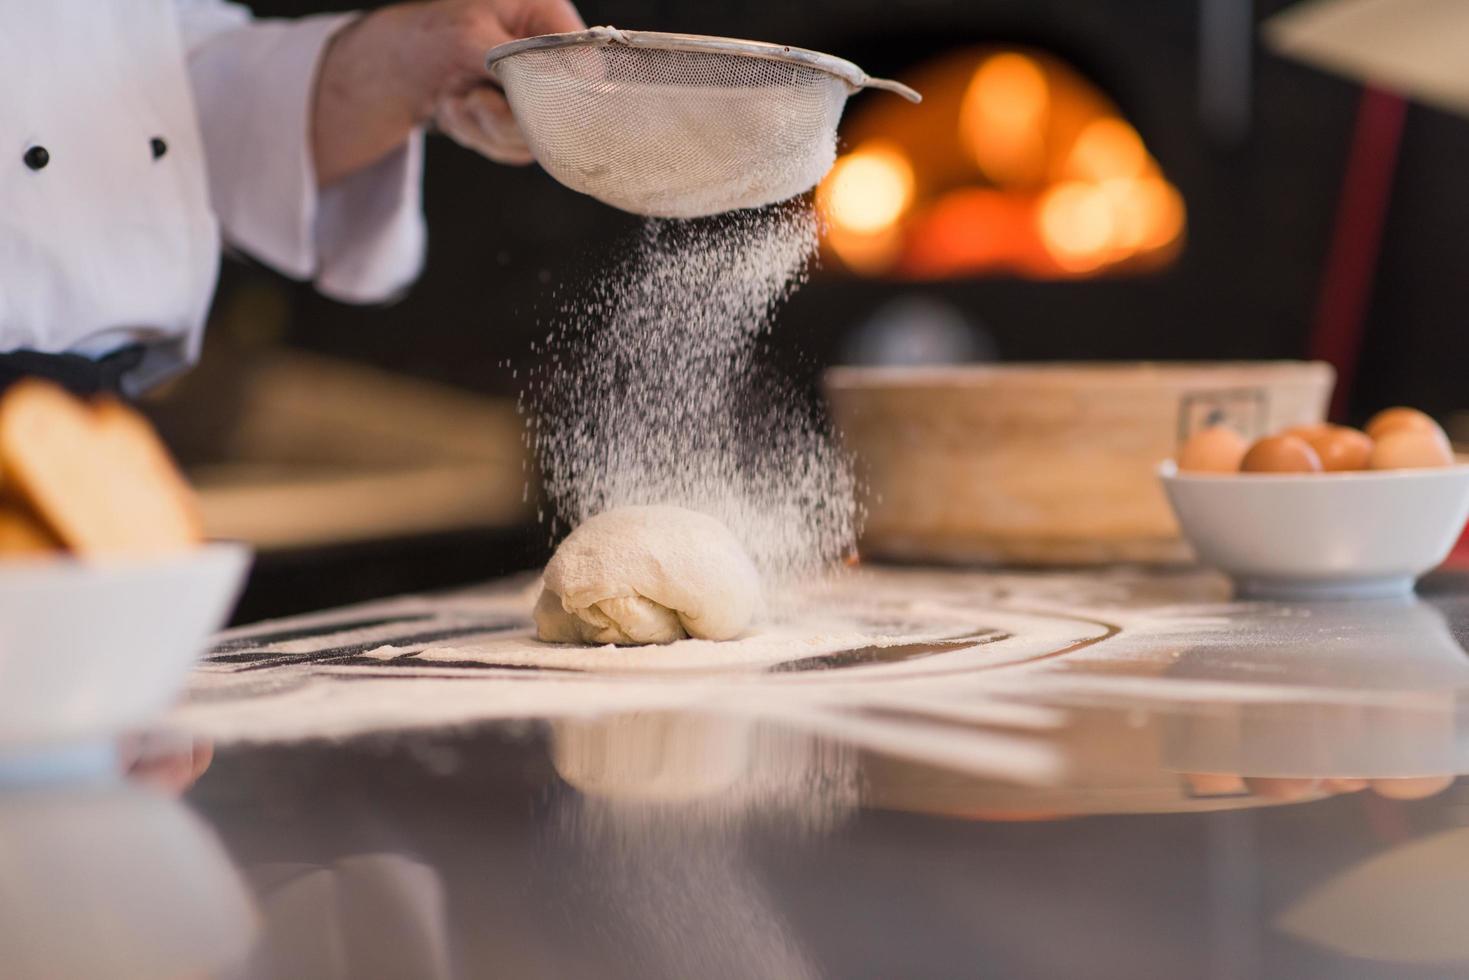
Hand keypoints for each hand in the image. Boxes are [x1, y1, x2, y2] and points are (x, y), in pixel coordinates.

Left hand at [313, 0, 585, 183]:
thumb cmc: (431, 34)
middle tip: (472, 99)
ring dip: (482, 128)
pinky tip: (456, 108)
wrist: (397, 64)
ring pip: (533, 138)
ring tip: (454, 98)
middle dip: (506, 117)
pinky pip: (512, 150)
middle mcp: (549, 58)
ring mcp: (537, 95)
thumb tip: (552, 89)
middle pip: (560, 112)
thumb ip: (516, 63)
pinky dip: (475, 135)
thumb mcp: (470, 38)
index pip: (585, 66)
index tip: (520, 100)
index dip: (560, 93)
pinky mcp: (521, 124)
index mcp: (547, 18)